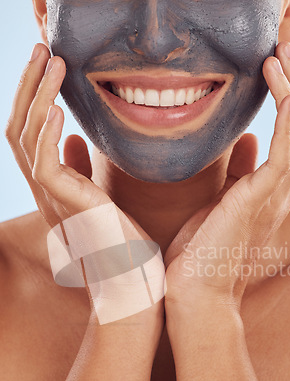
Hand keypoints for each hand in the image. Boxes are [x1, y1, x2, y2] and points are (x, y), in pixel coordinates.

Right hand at [5, 43, 165, 330]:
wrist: (134, 286)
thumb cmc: (125, 246)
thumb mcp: (101, 200)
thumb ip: (81, 170)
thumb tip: (72, 140)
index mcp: (54, 189)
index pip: (30, 135)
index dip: (34, 98)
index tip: (50, 66)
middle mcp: (46, 192)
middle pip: (19, 129)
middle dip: (28, 86)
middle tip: (43, 49)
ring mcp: (52, 200)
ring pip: (25, 138)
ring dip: (36, 96)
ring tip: (51, 60)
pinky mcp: (67, 207)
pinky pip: (42, 163)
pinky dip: (45, 132)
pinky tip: (59, 107)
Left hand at [164, 41, 289, 308]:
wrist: (196, 291)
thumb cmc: (204, 251)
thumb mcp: (223, 203)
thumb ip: (240, 172)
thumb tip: (246, 141)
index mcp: (272, 193)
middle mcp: (281, 193)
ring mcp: (274, 198)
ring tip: (282, 57)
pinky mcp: (258, 202)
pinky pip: (286, 158)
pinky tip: (288, 97)